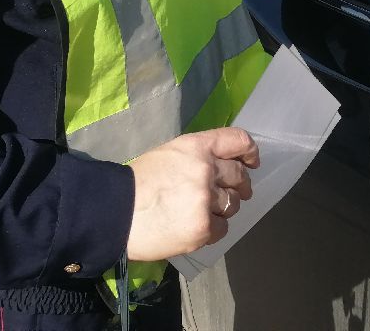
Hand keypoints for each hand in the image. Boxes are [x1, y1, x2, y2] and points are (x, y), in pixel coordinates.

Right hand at [126, 127, 260, 261]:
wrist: (116, 213)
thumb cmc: (140, 182)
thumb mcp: (170, 155)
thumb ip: (198, 156)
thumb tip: (223, 167)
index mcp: (196, 146)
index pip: (238, 140)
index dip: (250, 152)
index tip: (252, 162)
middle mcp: (206, 169)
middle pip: (240, 176)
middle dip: (240, 185)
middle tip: (235, 193)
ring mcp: (206, 199)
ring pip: (233, 204)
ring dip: (224, 208)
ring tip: (203, 212)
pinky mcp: (204, 227)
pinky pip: (223, 228)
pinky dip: (213, 229)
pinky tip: (195, 227)